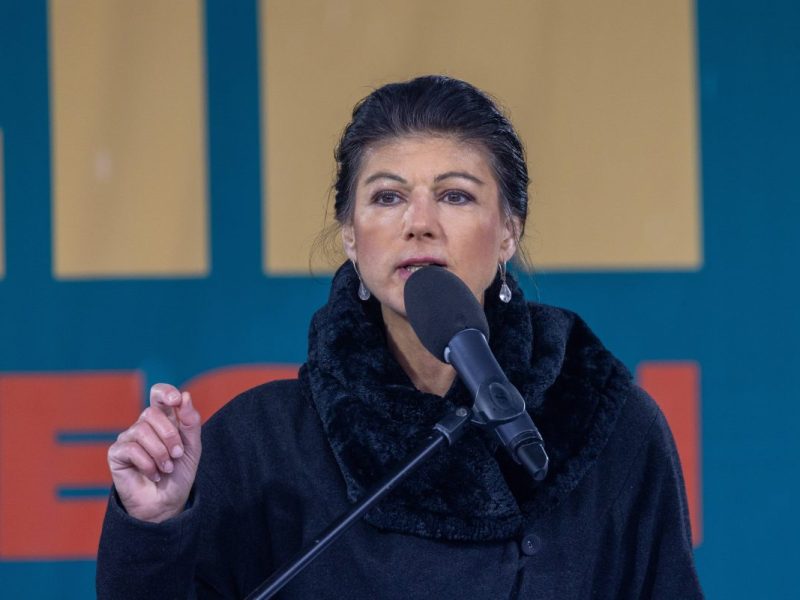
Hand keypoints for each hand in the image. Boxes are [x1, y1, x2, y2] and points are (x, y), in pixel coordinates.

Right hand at [107, 383, 201, 522]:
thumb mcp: (192, 447)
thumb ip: (190, 422)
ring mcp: (128, 438)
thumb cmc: (180, 473)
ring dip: (160, 452)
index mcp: (164, 419)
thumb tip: (185, 395)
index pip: (158, 393)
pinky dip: (148, 464)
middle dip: (170, 435)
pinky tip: (154, 474)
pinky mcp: (116, 453)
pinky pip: (131, 449)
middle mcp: (144, 425)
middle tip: (178, 454)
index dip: (166, 392)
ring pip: (141, 430)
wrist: (168, 502)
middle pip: (152, 412)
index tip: (176, 400)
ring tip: (167, 468)